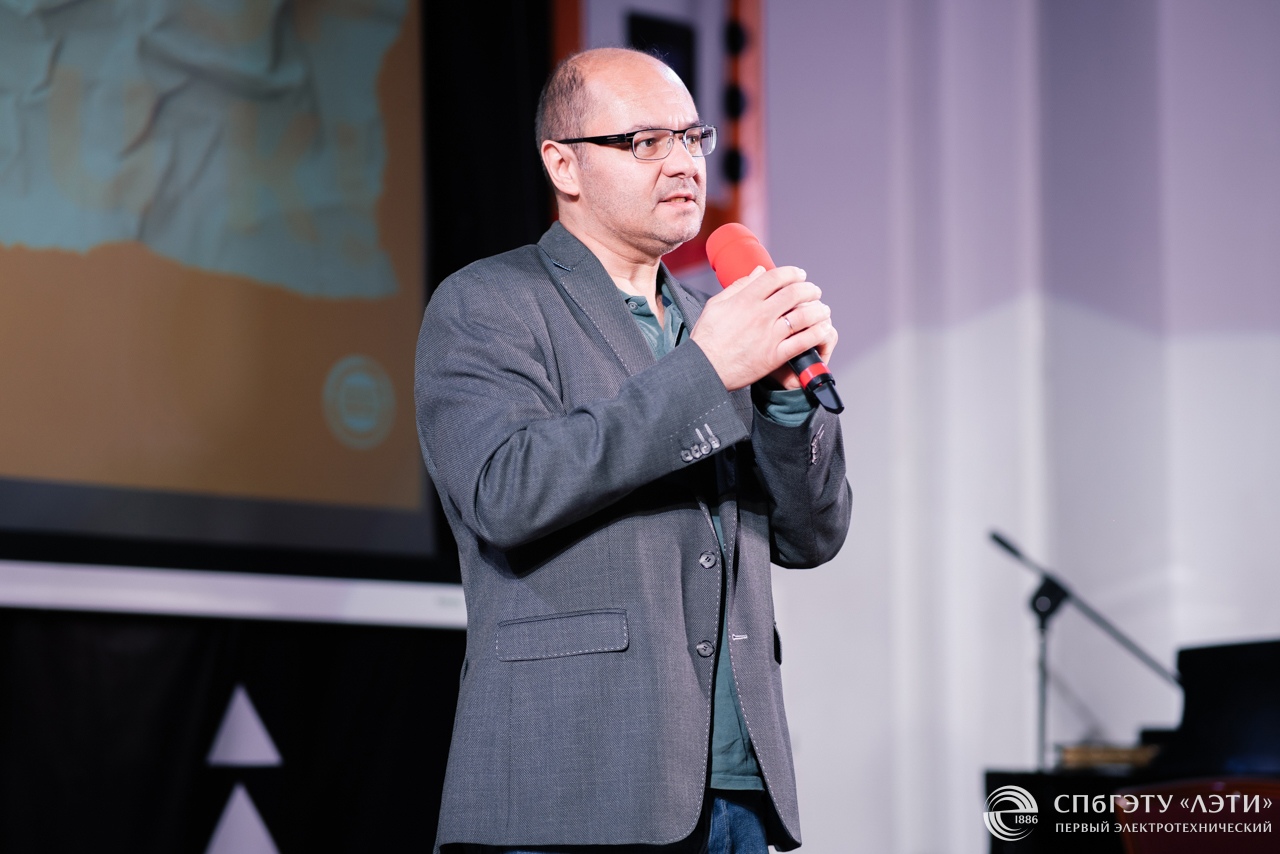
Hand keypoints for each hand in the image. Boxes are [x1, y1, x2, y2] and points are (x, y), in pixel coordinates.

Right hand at [690, 265, 836, 391]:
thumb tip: (759, 271)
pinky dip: (816, 333)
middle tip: (814, 291)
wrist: (705, 369)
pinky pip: (802, 342)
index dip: (792, 272)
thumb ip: (738, 286)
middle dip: (810, 289)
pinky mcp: (774, 356)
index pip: (776, 277)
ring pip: (803, 316)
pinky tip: (822, 329)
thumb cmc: (707, 338)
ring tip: (823, 310)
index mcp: (745, 300)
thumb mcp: (716, 305)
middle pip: (794, 293)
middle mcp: (759, 315)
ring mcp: (768, 336)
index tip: (800, 274)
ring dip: (818, 310)